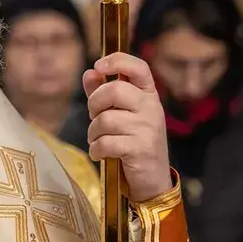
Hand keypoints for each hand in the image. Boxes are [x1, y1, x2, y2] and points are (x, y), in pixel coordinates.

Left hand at [83, 53, 171, 203]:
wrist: (152, 180)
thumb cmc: (133, 144)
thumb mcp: (121, 116)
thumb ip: (104, 94)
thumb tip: (89, 73)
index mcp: (149, 95)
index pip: (139, 67)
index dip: (118, 61)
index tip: (98, 65)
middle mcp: (152, 108)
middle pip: (114, 90)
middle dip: (94, 104)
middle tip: (94, 118)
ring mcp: (148, 128)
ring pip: (105, 119)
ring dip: (93, 133)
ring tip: (98, 141)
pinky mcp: (140, 148)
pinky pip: (106, 142)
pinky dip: (96, 150)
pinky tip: (100, 154)